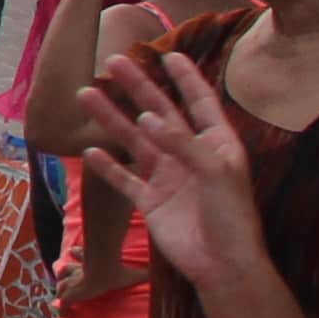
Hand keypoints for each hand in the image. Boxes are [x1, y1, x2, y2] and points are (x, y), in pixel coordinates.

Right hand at [82, 47, 271, 300]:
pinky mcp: (149, 201)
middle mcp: (189, 154)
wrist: (221, 264)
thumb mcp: (215, 172)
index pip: (200, 102)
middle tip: (113, 62)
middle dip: (138, 87)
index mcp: (215, 143)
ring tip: (87, 94)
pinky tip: (89, 150)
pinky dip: (107, 166)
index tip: (169, 53)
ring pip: (134, 140)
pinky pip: (124, 179)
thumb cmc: (231, 215)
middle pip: (160, 113)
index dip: (186, 78)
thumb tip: (147, 117)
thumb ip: (181, 142)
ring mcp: (167, 177)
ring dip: (112, 118)